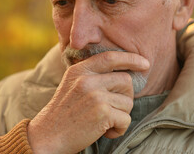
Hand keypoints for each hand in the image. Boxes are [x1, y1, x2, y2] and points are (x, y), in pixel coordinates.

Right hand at [27, 51, 149, 153]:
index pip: (110, 57)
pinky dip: (119, 129)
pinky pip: (126, 119)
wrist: (48, 136)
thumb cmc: (63, 113)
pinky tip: (104, 131)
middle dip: (125, 97)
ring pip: (128, 102)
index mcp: (79, 70)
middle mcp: (87, 80)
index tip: (145, 63)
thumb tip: (123, 72)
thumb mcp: (71, 85)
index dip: (130, 58)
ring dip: (121, 115)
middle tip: (112, 108)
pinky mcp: (102, 112)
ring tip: (103, 121)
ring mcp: (95, 95)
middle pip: (125, 80)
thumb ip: (91, 75)